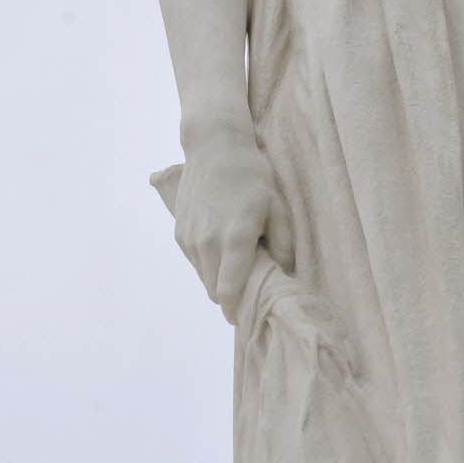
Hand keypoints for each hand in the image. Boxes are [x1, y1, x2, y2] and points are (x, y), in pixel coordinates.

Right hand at [173, 126, 292, 321]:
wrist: (214, 148)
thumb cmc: (252, 175)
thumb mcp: (277, 206)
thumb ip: (283, 244)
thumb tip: (284, 273)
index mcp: (234, 238)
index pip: (229, 292)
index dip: (239, 309)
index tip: (251, 314)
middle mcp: (207, 243)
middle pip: (214, 291)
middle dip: (232, 296)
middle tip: (251, 288)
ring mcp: (189, 238)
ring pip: (204, 277)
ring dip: (219, 279)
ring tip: (238, 265)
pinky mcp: (180, 233)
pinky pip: (195, 262)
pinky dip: (208, 264)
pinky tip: (223, 248)